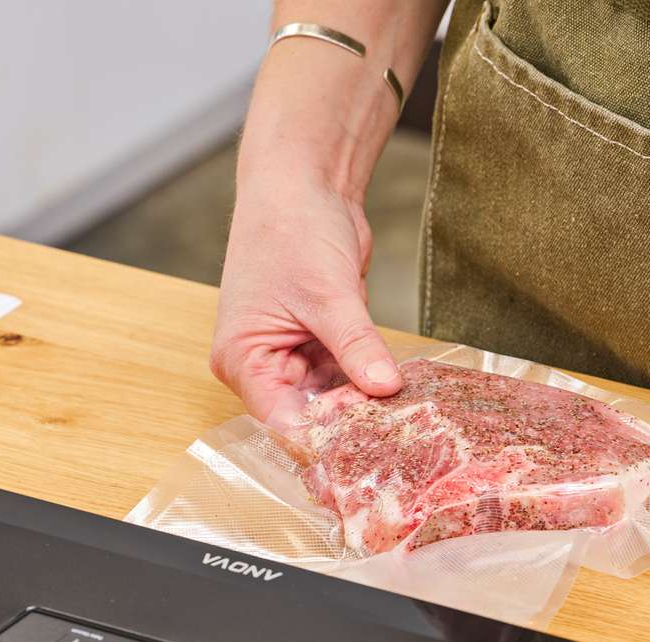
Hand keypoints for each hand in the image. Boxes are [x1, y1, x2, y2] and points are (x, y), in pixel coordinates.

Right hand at [210, 176, 400, 431]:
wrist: (303, 182)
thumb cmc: (291, 229)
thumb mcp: (329, 295)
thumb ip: (357, 346)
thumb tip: (386, 388)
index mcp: (242, 361)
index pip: (282, 420)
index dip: (323, 438)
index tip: (366, 450)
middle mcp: (262, 366)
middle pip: (309, 415)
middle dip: (349, 423)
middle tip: (399, 437)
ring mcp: (291, 356)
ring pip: (332, 399)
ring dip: (364, 403)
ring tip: (407, 419)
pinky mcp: (319, 343)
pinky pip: (347, 376)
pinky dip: (369, 380)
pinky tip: (400, 390)